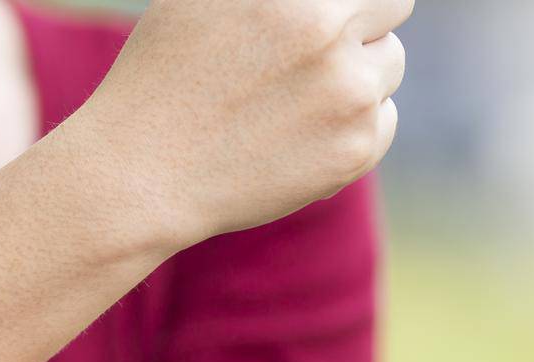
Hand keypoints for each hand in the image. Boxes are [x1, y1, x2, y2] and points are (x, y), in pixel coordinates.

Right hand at [70, 0, 411, 246]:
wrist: (140, 173)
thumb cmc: (162, 75)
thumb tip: (312, 1)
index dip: (352, 1)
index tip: (332, 18)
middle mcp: (325, 32)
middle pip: (393, 9)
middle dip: (360, 27)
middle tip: (311, 55)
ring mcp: (348, 93)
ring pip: (389, 66)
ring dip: (357, 75)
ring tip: (292, 99)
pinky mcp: (355, 149)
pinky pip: (384, 120)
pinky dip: (353, 126)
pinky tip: (296, 135)